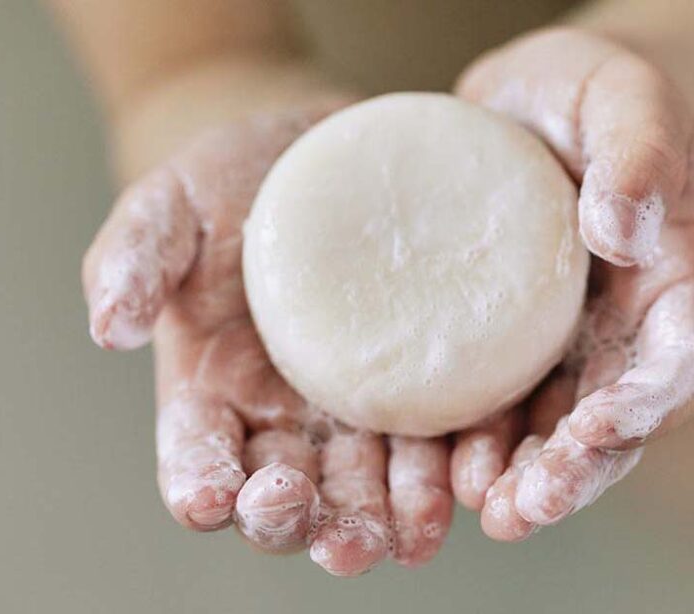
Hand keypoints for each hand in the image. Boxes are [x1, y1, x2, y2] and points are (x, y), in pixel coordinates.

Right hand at [82, 102, 453, 574]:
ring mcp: (348, 410)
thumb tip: (109, 328)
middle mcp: (277, 416)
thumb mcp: (169, 207)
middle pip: (281, 495)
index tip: (210, 498)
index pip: (196, 456)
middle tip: (319, 531)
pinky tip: (453, 495)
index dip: (200, 485)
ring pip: (356, 490)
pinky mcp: (411, 387)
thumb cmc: (229, 183)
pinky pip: (423, 449)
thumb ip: (132, 261)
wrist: (315, 154)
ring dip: (372, 524)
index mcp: (209, 389)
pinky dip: (435, 483)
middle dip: (297, 522)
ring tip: (393, 537)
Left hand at [448, 27, 693, 539]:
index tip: (603, 427)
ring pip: (547, 424)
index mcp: (660, 279)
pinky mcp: (491, 337)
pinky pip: (486, 397)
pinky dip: (471, 439)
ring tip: (486, 507)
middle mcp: (609, 325)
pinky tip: (445, 468)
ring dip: (522, 475)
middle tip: (526, 506)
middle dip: (573, 467)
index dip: (641, 397)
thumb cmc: (579, 88)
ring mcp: (550, 339)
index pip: (666, 353)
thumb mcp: (615, 95)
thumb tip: (630, 231)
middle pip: (605, 414)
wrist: (516, 103)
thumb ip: (637, 152)